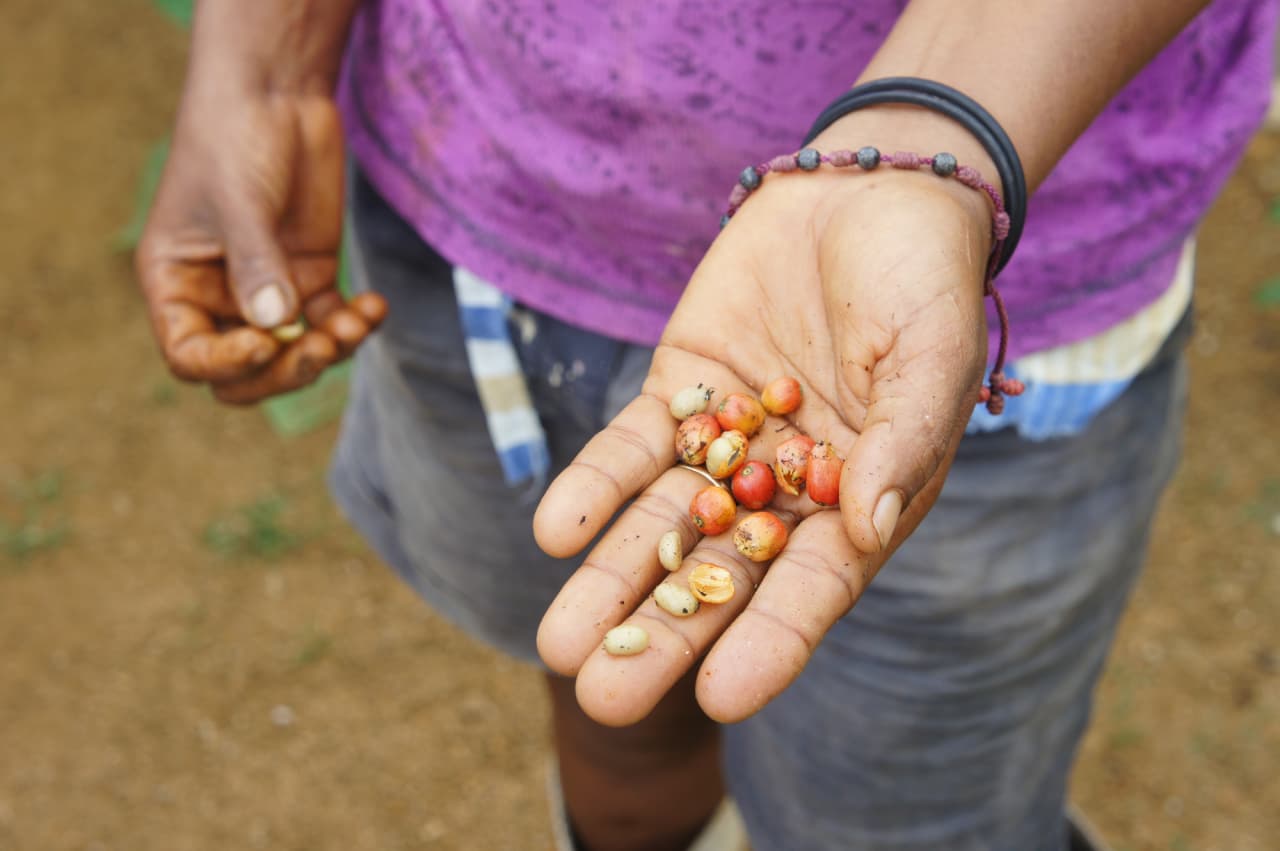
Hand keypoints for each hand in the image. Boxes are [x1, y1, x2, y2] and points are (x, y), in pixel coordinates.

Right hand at [136, 86, 384, 403]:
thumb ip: (256, 264)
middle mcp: (218, 297)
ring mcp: (268, 291)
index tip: (263, 343)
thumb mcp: (238, 201)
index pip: (190, 355)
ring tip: (355, 323)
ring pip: (295, 353)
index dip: (225, 365)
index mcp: (176, 284)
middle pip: (246, 371)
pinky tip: (375, 306)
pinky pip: (332, 323)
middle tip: (319, 349)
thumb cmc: (233, 139)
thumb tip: (275, 325)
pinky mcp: (311, 277)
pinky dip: (355, 325)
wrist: (276, 93)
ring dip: (328, 349)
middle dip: (284, 370)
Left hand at [534, 164, 992, 725]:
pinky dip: (593, 488)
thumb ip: (903, 439)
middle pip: (721, 576)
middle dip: (663, 637)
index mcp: (862, 505)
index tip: (721, 700)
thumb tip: (867, 524)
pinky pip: (631, 448)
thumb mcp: (930, 355)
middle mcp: (789, 491)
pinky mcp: (679, 394)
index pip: (814, 589)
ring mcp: (727, 447)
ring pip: (663, 526)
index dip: (770, 643)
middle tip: (603, 704)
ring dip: (609, 582)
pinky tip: (554, 531)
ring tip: (556, 644)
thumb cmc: (923, 279)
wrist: (865, 190)